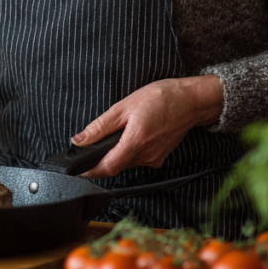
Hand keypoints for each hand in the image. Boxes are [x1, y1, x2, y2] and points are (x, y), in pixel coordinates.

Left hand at [72, 75, 223, 178]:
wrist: (189, 101)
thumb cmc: (159, 98)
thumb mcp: (124, 106)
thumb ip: (100, 127)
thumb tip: (79, 140)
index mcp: (136, 142)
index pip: (108, 167)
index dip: (90, 171)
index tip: (78, 168)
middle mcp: (146, 155)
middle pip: (116, 166)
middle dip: (102, 158)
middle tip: (93, 143)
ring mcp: (154, 159)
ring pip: (126, 163)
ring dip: (116, 153)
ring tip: (117, 131)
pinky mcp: (160, 158)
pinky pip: (138, 159)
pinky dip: (129, 150)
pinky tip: (132, 134)